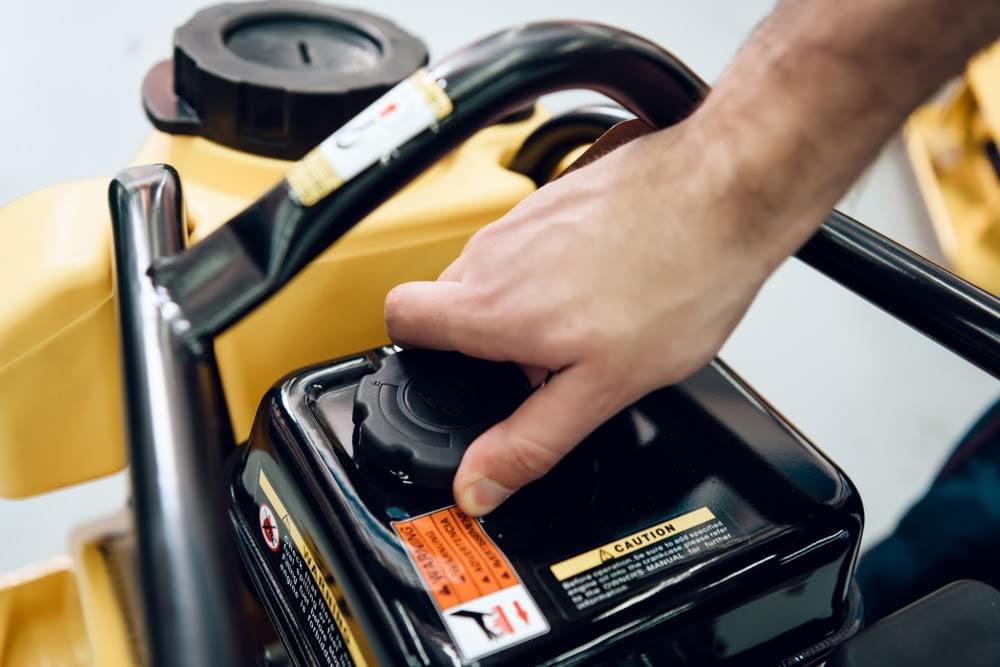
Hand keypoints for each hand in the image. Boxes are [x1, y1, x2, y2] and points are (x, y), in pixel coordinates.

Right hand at [385, 117, 777, 515]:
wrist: (724, 194)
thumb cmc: (676, 279)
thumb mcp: (603, 387)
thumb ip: (531, 441)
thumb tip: (479, 486)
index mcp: (493, 306)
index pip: (399, 320)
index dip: (412, 354)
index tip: (446, 376)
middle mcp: (495, 253)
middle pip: (447, 300)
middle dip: (480, 338)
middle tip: (538, 362)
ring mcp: (525, 218)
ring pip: (491, 271)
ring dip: (519, 303)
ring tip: (584, 320)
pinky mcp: (556, 197)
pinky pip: (529, 243)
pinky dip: (550, 269)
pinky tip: (604, 281)